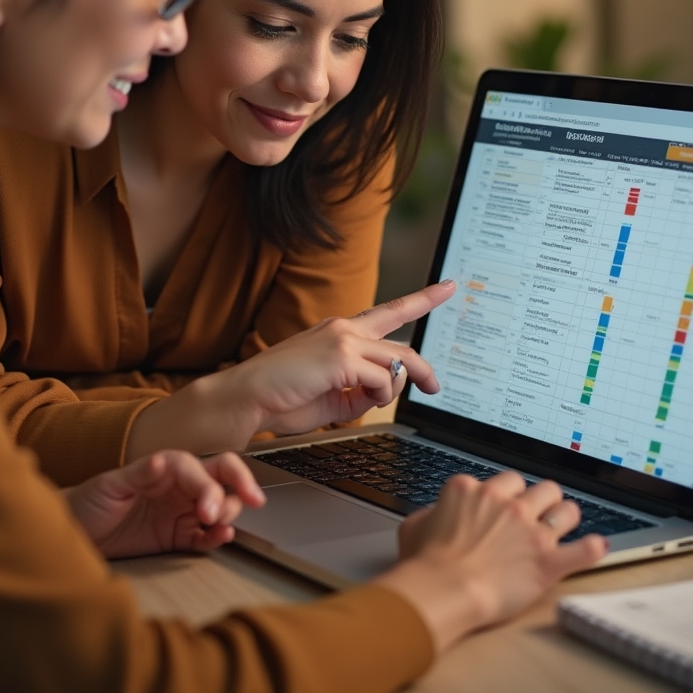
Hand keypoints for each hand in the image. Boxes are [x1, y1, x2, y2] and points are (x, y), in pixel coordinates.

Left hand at [64, 450, 265, 558]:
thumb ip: (140, 473)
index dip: (208, 486)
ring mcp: (180, 510)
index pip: (197, 468)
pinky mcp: (177, 536)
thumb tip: (163, 460)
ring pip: (220, 504)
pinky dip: (218, 536)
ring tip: (223, 526)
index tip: (209, 508)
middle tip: (252, 501)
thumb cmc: (87, 502)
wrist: (72, 533)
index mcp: (164, 468)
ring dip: (229, 512)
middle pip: (220, 475)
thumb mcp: (110, 485)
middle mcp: (177, 486)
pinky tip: (221, 537)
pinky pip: (206, 534)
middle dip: (240, 483)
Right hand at [234, 279, 456, 435]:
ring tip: (367, 405)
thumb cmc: (281, 398)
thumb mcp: (332, 395)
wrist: (245, 398)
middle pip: (402, 346)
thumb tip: (383, 393)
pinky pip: (382, 381)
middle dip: (424, 370)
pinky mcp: (341, 356)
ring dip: (391, 392)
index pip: (389, 311)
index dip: (422, 299)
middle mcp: (343, 328)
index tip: (447, 287)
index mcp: (339, 332)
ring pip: (396, 364)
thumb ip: (359, 390)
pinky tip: (355, 403)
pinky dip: (376, 399)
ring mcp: (342, 339)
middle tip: (435, 388)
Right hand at [375, 471, 606, 652]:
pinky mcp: (548, 561)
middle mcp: (506, 503)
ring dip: (566, 515)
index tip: (504, 507)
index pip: (503, 480)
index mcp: (473, 491)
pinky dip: (592, 549)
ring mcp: (531, 531)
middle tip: (538, 511)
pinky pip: (584, 550)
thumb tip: (438, 513)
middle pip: (539, 488)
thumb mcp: (414, 525)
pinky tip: (597, 547)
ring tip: (565, 522)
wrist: (444, 590)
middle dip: (541, 498)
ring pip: (566, 508)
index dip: (505, 495)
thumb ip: (432, 512)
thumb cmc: (426, 563)